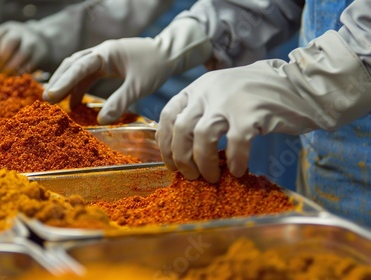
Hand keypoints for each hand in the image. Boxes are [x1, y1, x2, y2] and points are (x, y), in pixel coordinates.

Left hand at [0, 21, 47, 73]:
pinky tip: (17, 74)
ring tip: (7, 73)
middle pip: (11, 41)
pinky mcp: (40, 54)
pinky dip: (23, 70)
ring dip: (13, 65)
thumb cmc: (17, 43)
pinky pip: (31, 63)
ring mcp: (32, 43)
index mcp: (8, 28)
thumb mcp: (6, 36)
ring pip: (23, 53)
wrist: (42, 42)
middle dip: (3, 56)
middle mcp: (20, 33)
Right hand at [43, 18, 211, 123]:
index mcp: (106, 54)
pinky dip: (78, 87)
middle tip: (45, 100)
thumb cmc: (155, 66)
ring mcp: (103, 57)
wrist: (169, 54)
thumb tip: (102, 121)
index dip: (64, 82)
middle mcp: (101, 52)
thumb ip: (120, 102)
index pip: (79, 67)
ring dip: (66, 83)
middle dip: (58, 81)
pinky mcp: (106, 64)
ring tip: (54, 101)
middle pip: (72, 65)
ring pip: (77, 69)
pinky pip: (86, 74)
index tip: (50, 97)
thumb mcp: (139, 86)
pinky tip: (75, 103)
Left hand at [157, 31, 370, 182]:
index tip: (171, 162)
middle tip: (191, 175)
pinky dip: (235, 161)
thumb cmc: (259, 95)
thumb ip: (203, 112)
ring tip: (211, 177)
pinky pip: (236, 143)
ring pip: (202, 136)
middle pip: (181, 129)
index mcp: (199, 88)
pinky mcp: (253, 112)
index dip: (165, 142)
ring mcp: (231, 100)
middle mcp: (209, 91)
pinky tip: (239, 170)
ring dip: (204, 162)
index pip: (168, 114)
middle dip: (182, 158)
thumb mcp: (222, 93)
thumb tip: (185, 149)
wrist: (300, 84)